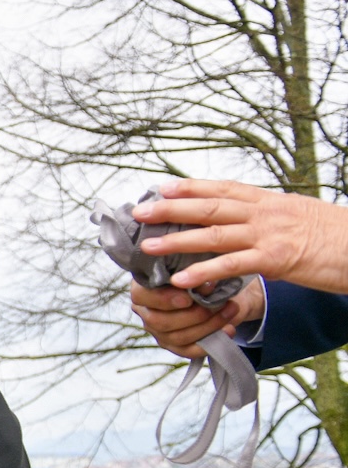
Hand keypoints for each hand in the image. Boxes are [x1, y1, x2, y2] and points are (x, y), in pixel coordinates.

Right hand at [130, 279, 263, 359]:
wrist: (220, 286)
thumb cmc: (201, 272)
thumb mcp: (198, 264)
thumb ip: (194, 272)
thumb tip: (203, 284)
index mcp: (144, 288)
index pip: (141, 297)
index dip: (164, 300)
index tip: (188, 298)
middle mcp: (146, 311)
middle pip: (159, 321)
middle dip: (192, 315)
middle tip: (216, 304)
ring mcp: (159, 331)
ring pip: (177, 336)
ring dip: (208, 325)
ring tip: (230, 310)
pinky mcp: (175, 345)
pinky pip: (188, 350)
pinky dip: (210, 341)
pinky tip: (229, 329)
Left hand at [131, 180, 347, 293]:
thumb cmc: (337, 236)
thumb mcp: (300, 216)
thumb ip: (270, 216)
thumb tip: (245, 217)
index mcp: (270, 201)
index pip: (223, 188)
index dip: (190, 187)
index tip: (161, 187)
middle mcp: (266, 212)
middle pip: (210, 205)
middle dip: (171, 208)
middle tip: (139, 211)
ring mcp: (271, 234)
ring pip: (215, 233)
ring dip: (177, 240)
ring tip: (148, 246)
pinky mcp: (278, 259)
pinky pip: (233, 266)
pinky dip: (204, 272)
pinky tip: (181, 280)